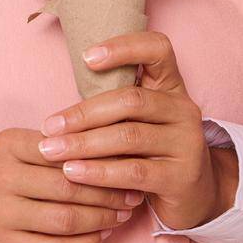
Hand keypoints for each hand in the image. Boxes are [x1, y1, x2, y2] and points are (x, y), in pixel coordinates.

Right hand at [0, 128, 146, 242]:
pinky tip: (101, 236)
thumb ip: (54, 144)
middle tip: (132, 195)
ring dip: (102, 219)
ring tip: (122, 215)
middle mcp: (0, 179)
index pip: (65, 151)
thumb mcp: (15, 147)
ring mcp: (0, 215)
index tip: (127, 164)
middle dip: (108, 193)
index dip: (101, 159)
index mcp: (7, 146)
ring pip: (66, 219)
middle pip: (69, 187)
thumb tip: (112, 144)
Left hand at [36, 30, 238, 231]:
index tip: (87, 57)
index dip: (123, 48)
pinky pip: (134, 171)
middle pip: (131, 100)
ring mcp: (187, 142)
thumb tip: (56, 116)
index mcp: (171, 86)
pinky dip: (99, 172)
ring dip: (84, 144)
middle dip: (83, 113)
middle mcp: (184, 109)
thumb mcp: (137, 122)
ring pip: (129, 136)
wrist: (193, 194)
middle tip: (49, 127)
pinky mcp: (182, 176)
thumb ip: (110, 108)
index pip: (157, 49)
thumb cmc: (151, 151)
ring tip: (52, 151)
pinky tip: (73, 173)